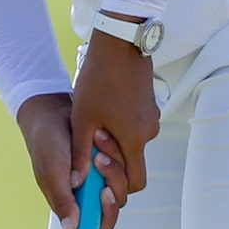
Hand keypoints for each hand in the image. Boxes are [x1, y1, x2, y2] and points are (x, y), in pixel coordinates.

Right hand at [15, 91, 130, 228]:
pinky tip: (102, 139)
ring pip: (120, 184)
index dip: (106, 216)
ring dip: (113, 165)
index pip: (95, 228)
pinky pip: (122, 167)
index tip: (104, 194)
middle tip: (102, 161)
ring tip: (98, 144)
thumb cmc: (46, 143)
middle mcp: (86, 197)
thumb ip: (62, 200)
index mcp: (71, 205)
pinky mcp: (105, 166)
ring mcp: (96, 181)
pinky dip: (116, 154)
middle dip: (113, 182)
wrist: (51, 112)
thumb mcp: (52, 172)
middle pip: (113, 205)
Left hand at [69, 29, 159, 209]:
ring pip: (133, 144)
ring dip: (115, 143)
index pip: (135, 182)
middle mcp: (149, 132)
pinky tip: (103, 114)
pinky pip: (136, 127)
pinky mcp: (149, 105)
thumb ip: (80, 154)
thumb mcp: (83, 119)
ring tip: (94, 126)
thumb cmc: (99, 78)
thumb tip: (76, 182)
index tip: (98, 174)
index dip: (118, 186)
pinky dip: (120, 129)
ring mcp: (152, 117)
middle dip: (113, 162)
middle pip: (134, 163)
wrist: (120, 42)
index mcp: (135, 139)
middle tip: (91, 147)